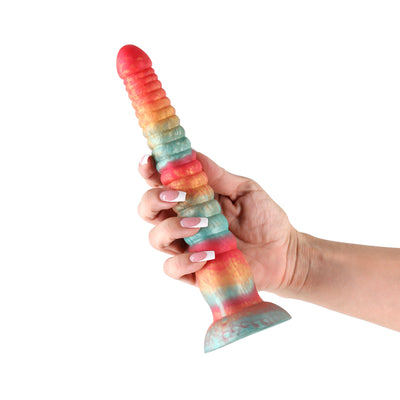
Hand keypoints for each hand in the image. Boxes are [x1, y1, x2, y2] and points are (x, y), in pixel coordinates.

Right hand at [137, 152, 305, 293]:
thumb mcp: (244, 189)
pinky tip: (207, 255)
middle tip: (176, 196)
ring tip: (200, 224)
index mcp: (193, 198)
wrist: (283, 252)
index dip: (149, 171)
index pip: (161, 183)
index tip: (151, 161)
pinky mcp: (193, 272)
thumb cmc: (264, 219)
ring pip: (156, 239)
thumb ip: (217, 175)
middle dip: (153, 199)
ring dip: (172, 228)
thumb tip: (191, 154)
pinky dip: (184, 261)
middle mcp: (183, 221)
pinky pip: (172, 268)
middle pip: (148, 210)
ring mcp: (186, 247)